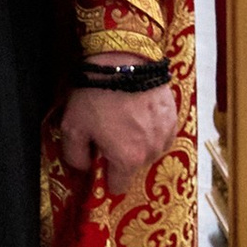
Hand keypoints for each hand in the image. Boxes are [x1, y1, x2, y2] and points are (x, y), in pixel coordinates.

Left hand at [54, 79, 178, 200]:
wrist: (123, 60)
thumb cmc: (96, 94)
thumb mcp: (72, 127)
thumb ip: (75, 156)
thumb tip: (84, 168)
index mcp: (127, 159)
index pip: (118, 186)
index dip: (106, 176)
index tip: (99, 161)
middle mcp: (151, 152)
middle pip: (134, 167)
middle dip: (122, 157)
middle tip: (109, 133)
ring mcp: (165, 134)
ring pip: (150, 151)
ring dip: (139, 143)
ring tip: (124, 121)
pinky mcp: (173, 117)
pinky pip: (161, 134)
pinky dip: (151, 129)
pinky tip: (139, 113)